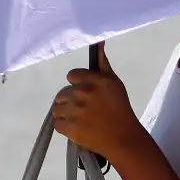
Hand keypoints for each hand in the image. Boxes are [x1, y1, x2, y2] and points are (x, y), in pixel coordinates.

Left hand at [52, 43, 144, 164]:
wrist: (123, 138)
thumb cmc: (120, 108)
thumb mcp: (114, 82)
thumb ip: (103, 63)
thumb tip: (99, 41)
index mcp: (94, 81)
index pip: (71, 76)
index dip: (78, 84)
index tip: (86, 93)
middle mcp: (82, 94)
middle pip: (62, 93)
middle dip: (70, 100)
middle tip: (84, 109)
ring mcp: (75, 112)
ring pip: (57, 108)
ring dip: (65, 113)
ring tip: (79, 119)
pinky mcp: (70, 128)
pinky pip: (57, 123)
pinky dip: (64, 126)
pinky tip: (75, 127)